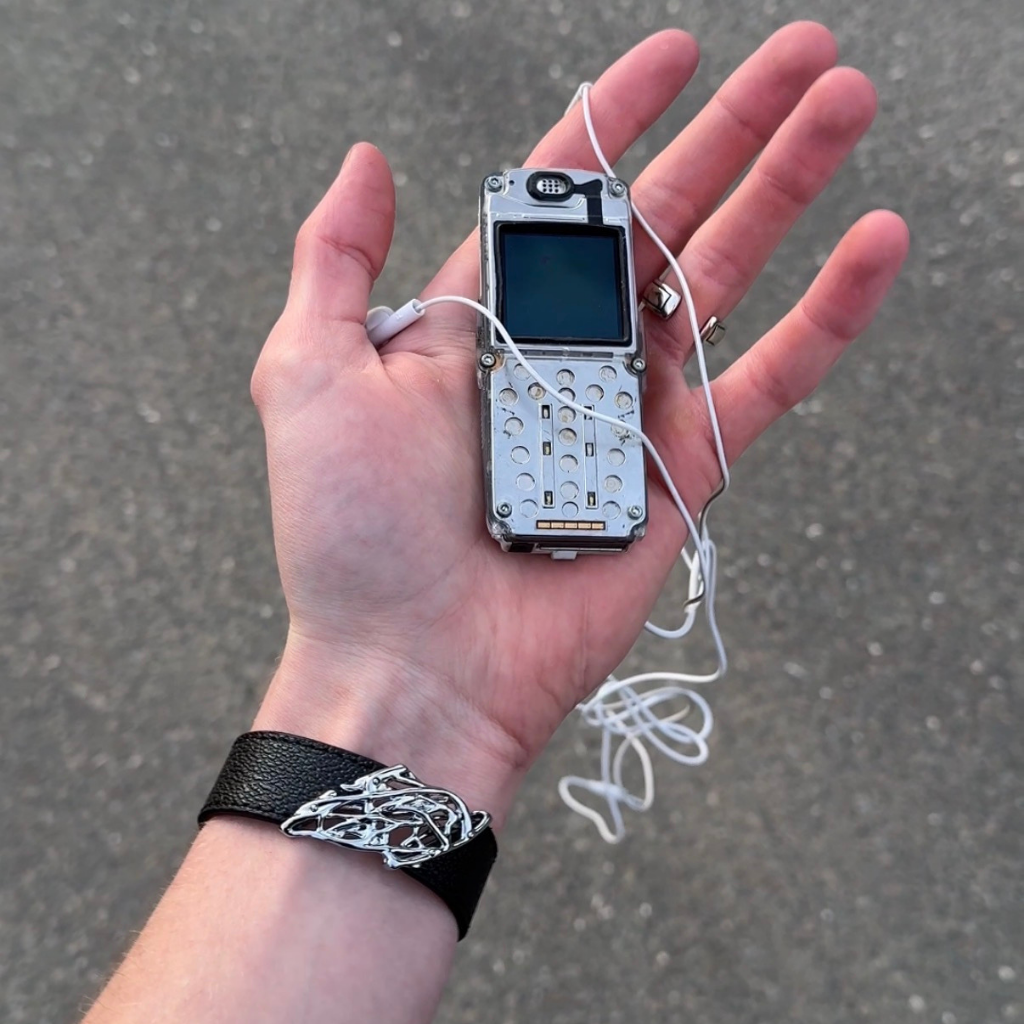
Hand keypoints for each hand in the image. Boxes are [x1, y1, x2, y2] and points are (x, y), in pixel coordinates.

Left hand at [249, 23, 908, 826]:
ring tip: (847, 107)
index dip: (619, 119)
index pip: (566, 197)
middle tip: (809, 55)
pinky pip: (766, 383)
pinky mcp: (681, 473)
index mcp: (486, 321)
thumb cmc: (350, 535)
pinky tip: (873, 246)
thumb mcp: (310, 375)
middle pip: (665, 219)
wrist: (413, 666)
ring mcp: (631, 411)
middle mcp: (565, 354)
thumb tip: (370, 160)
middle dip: (735, 132)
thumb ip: (337, 261)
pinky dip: (826, 317)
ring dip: (789, 190)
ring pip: (725, 280)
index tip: (677, 53)